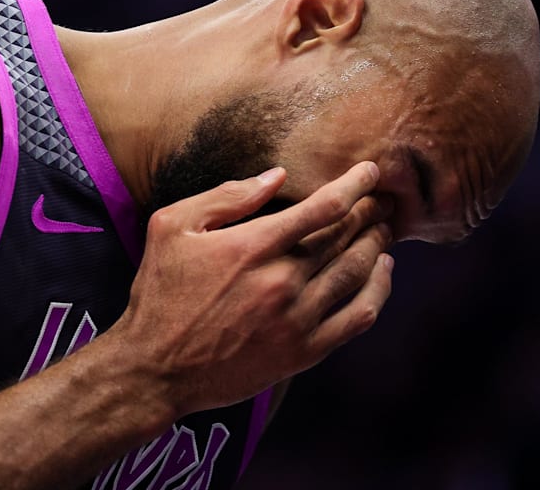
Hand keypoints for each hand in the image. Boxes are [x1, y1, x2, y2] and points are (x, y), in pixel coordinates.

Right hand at [115, 162, 393, 415]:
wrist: (156, 369)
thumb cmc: (160, 294)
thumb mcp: (171, 227)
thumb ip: (226, 198)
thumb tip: (277, 176)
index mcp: (253, 246)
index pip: (324, 207)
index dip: (355, 185)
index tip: (369, 171)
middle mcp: (282, 281)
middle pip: (347, 236)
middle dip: (370, 211)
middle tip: (384, 199)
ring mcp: (297, 319)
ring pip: (358, 273)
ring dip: (377, 245)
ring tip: (383, 228)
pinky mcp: (303, 352)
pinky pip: (358, 317)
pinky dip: (378, 290)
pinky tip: (381, 273)